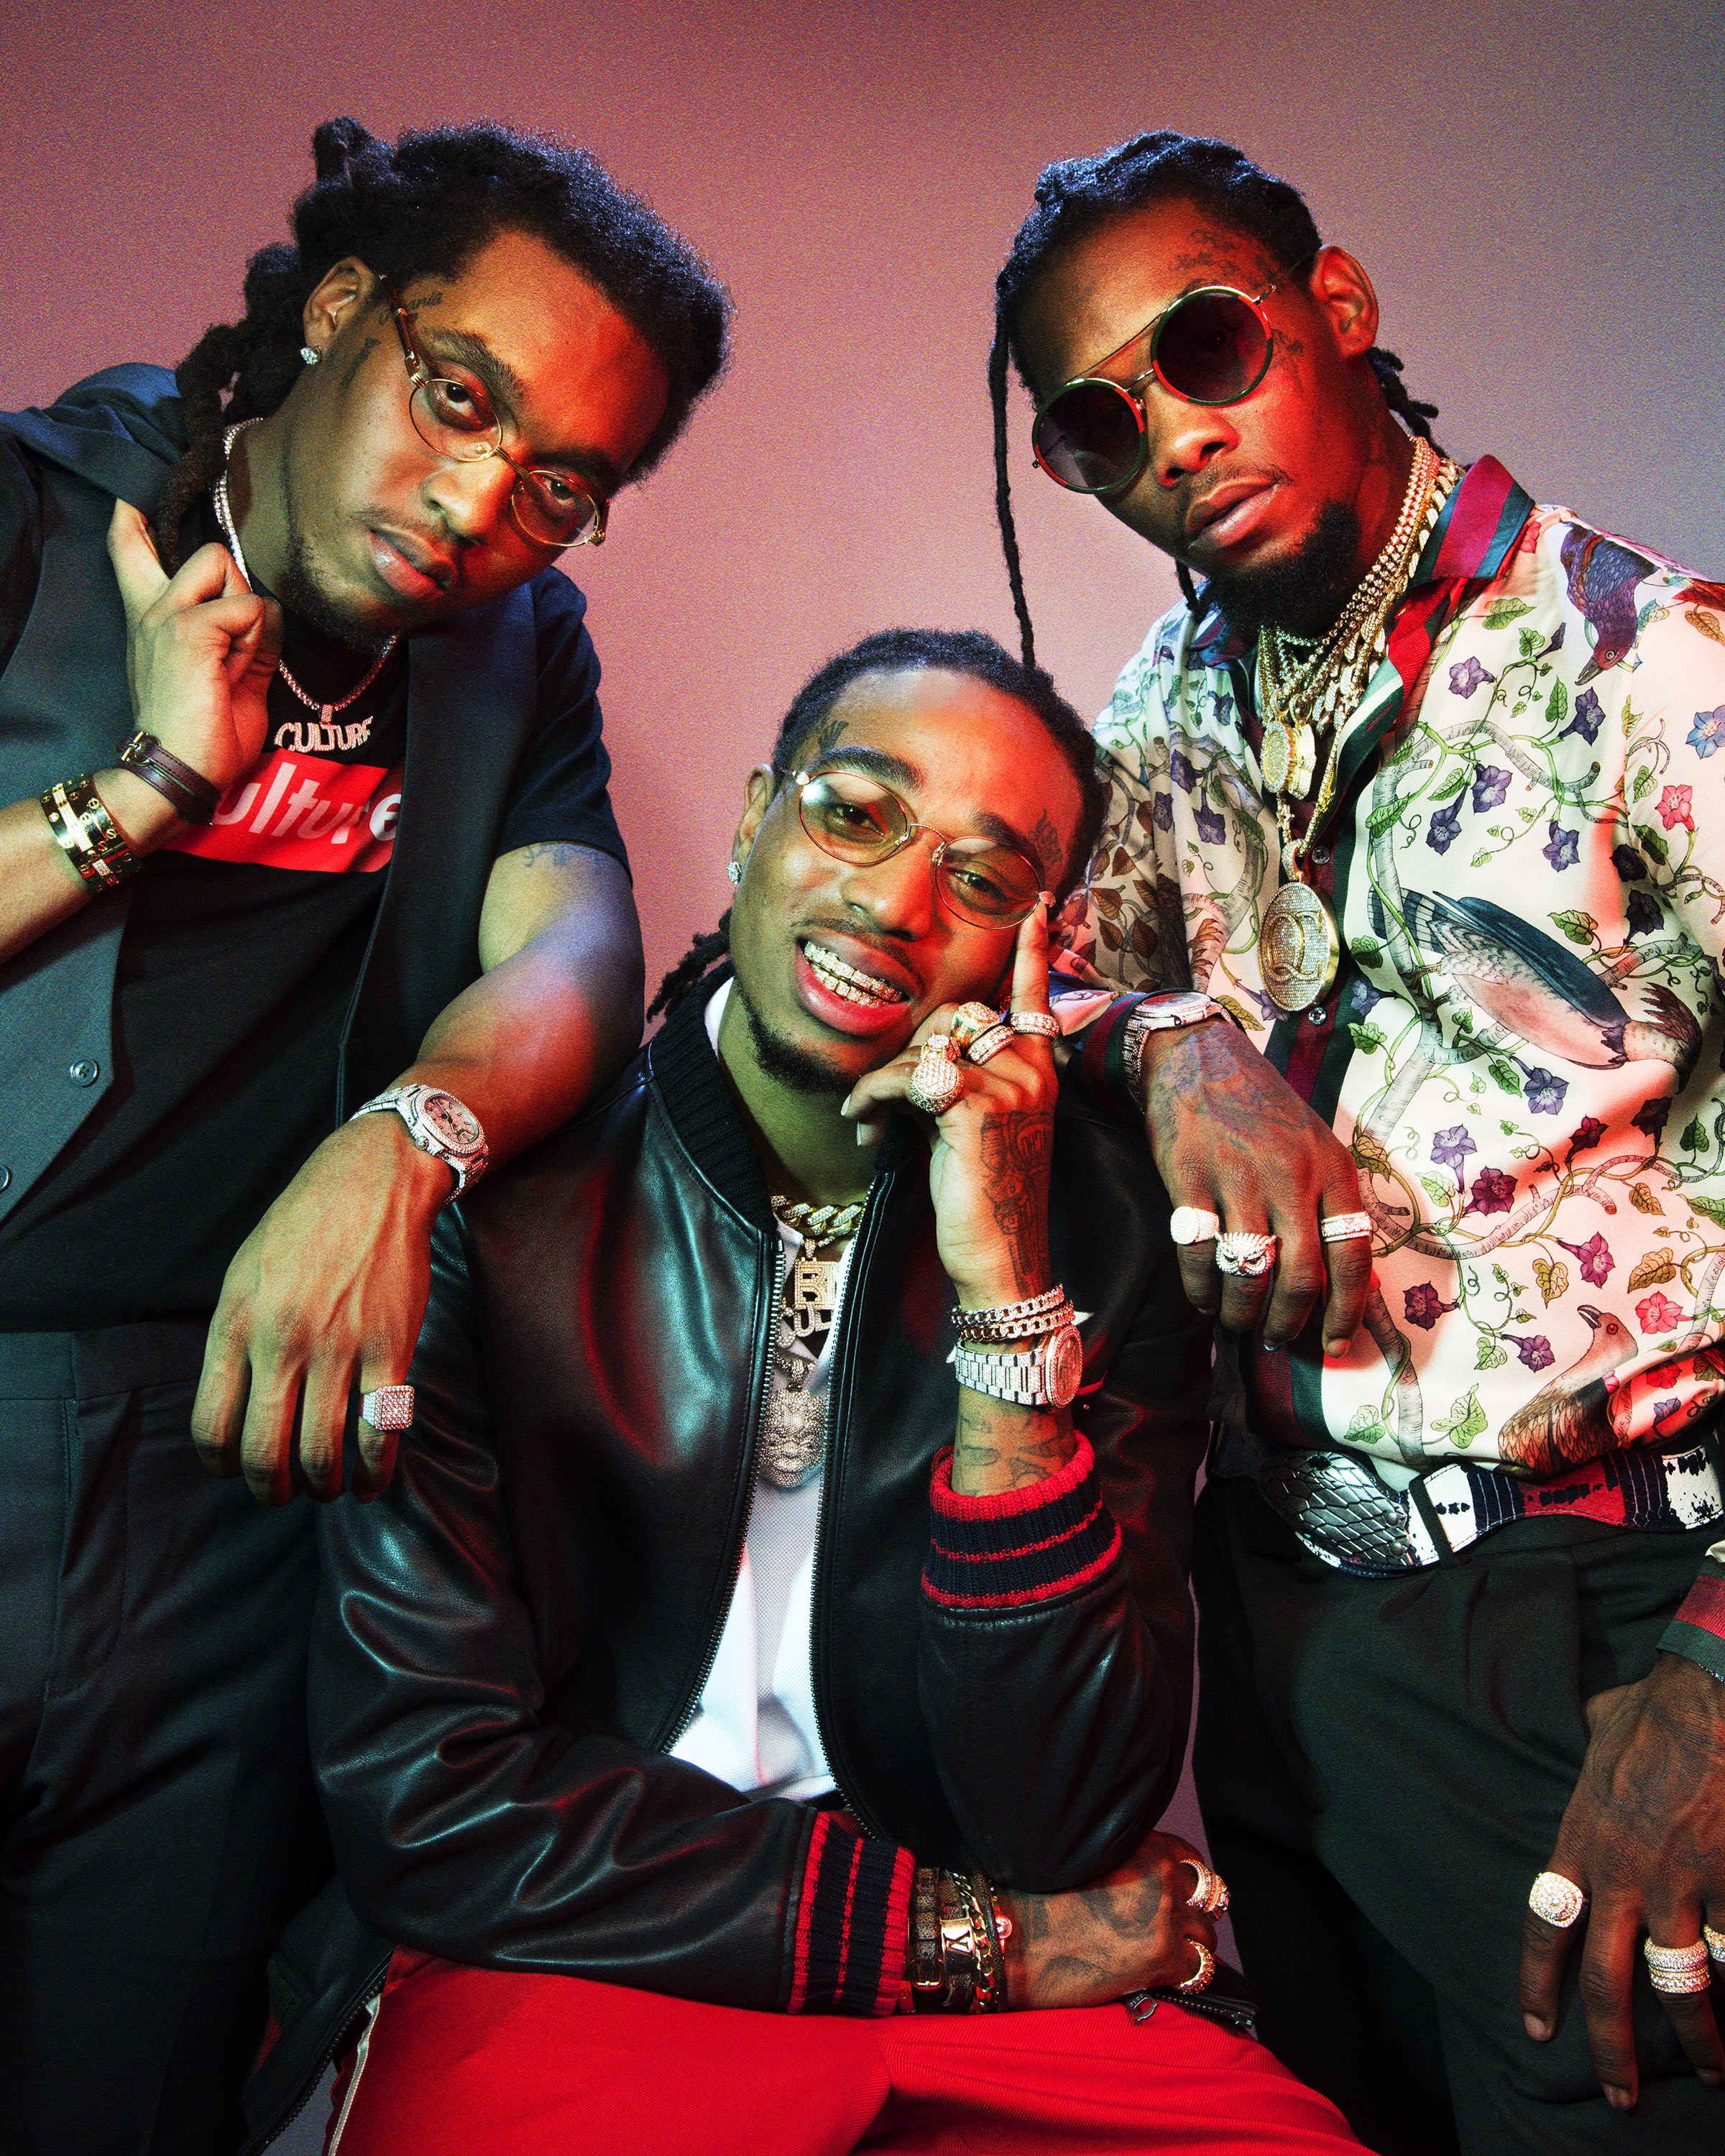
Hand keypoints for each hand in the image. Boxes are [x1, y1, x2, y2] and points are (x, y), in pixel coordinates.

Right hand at [107, 499, 280, 800]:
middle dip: (238, 585)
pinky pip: (247, 608)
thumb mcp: (236, 680)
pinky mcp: (188, 629)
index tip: (129, 501)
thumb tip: (269, 607)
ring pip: (226, 567)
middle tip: (236, 640)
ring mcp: (168, 615)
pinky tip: (234, 672)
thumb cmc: (206, 735)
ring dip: (249, 617)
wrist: (181, 771)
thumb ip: (251, 641)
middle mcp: (154, 609)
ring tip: (234, 663)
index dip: (133, 520)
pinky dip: (254, 641)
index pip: (129, 547)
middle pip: (208, 552)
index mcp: (154, 618)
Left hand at [191, 1113, 450, 1502]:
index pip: (211, 1426)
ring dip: (323, 1486)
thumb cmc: (303, 1224)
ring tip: (328, 1489)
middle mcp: (281, 1343)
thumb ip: (233, 1337)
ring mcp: (338, 1348)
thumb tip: (232, 1401)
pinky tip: (374, 1481)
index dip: (222, 1465)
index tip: (234, 1471)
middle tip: (281, 1494)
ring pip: (321, 1451)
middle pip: (263, 1452)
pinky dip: (377, 1469)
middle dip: (270, 1489)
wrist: (372, 1181)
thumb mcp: (242, 1273)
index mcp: (235, 1325)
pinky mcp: (390, 1348)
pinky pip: (380, 1428)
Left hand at [840, 904, 1056, 1307]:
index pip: (1033, 999)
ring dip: (880, 1082)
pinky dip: (872, 1099)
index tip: (1035, 904)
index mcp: (1039, 1072)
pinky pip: (906, 1077)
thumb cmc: (983, 1198)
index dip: (1031, 951)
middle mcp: (1031, 1070)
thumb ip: (958, 1083)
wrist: (1001, 1258)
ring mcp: (1008, 1084)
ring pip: (924, 1044)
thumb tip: (915, 1064)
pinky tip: (865, 1129)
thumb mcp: (972, 1129)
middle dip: (906, 1051)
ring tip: (868, 1123)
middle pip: (953, 1015)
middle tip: (881, 1102)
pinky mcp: (976, 1105)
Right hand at [995, 1829, 1219, 2007]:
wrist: (1015, 1940)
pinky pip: (1198, 1968)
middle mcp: (1161, 1877)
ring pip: (1206, 1933)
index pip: (1188, 1857)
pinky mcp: (1163, 1958)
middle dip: (1192, 1911)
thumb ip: (1125, 1863)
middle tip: (1177, 1926)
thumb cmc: (1036, 1900)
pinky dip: (1185, 1974)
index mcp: (1142, 1846)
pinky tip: (1165, 1976)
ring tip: (1171, 1955)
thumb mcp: (1087, 1861)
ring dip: (1191, 1943)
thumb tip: (1146, 1881)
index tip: (1178, 1894)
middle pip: (1204, 1895)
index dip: (1185, 1878)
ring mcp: (1165, 1918)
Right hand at [1139, 1019, 1368, 1352]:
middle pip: (1300, 1274)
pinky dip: (1200, 1286)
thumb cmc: (1262, 1109)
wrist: (1198, 1058)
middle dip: (1288, 1322)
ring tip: (1236, 1322)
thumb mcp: (1314, 1144)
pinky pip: (1199, 1251)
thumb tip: (1341, 1281)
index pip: (1352, 1255)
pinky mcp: (1190, 1178)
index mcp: (1332, 1169)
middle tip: (1276, 1342)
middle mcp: (1291, 1175)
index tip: (1335, 1346)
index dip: (1347, 1310)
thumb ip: (1329, 1203)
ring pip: (1249, 1269)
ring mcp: (1238, 1177)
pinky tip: (1201, 1297)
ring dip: (1242, 1310)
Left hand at [1520, 1652, 1724, 2108]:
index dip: (1538, 1982)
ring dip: (1700, 2039)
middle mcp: (1625, 1878)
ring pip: (1682, 1988)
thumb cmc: (1657, 1707)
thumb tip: (1592, 1729)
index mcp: (1582, 1842)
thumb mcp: (1601, 1725)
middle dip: (1613, 2048)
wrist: (1712, 1701)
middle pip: (1608, 1983)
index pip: (1547, 1927)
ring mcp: (1682, 1888)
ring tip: (1711, 2071)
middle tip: (1620, 2096)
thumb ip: (1591, 1747)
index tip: (1535, 2027)